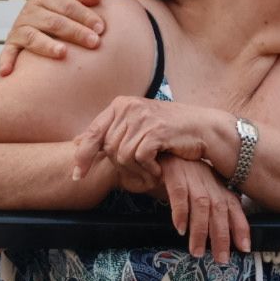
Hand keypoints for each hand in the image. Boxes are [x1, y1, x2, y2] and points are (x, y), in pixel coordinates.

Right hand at [0, 0, 107, 74]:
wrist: (41, 26)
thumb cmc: (63, 15)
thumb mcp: (73, 3)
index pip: (67, 5)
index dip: (85, 16)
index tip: (101, 28)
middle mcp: (30, 10)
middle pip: (54, 22)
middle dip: (75, 32)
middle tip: (94, 42)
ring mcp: (19, 28)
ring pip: (33, 37)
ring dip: (47, 46)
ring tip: (63, 53)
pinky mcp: (11, 44)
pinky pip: (8, 53)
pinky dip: (6, 61)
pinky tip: (7, 72)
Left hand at [71, 96, 227, 182]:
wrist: (204, 129)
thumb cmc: (170, 131)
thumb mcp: (137, 127)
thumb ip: (110, 132)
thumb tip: (75, 141)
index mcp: (121, 104)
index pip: (92, 133)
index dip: (82, 156)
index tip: (78, 176)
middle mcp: (129, 107)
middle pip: (108, 148)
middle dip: (121, 167)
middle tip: (140, 172)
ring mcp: (143, 117)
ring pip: (122, 156)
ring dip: (137, 170)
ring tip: (152, 171)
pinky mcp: (156, 130)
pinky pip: (139, 158)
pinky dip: (148, 169)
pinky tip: (159, 169)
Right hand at [156, 156, 250, 262]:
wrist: (165, 151)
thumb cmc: (185, 175)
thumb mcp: (204, 190)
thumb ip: (214, 208)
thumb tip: (222, 235)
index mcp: (219, 187)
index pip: (234, 209)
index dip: (240, 228)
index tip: (245, 248)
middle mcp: (209, 183)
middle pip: (219, 210)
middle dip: (222, 236)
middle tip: (221, 259)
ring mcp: (193, 177)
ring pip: (201, 206)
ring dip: (200, 231)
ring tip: (197, 251)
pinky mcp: (175, 173)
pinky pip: (179, 194)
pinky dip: (181, 213)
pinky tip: (180, 228)